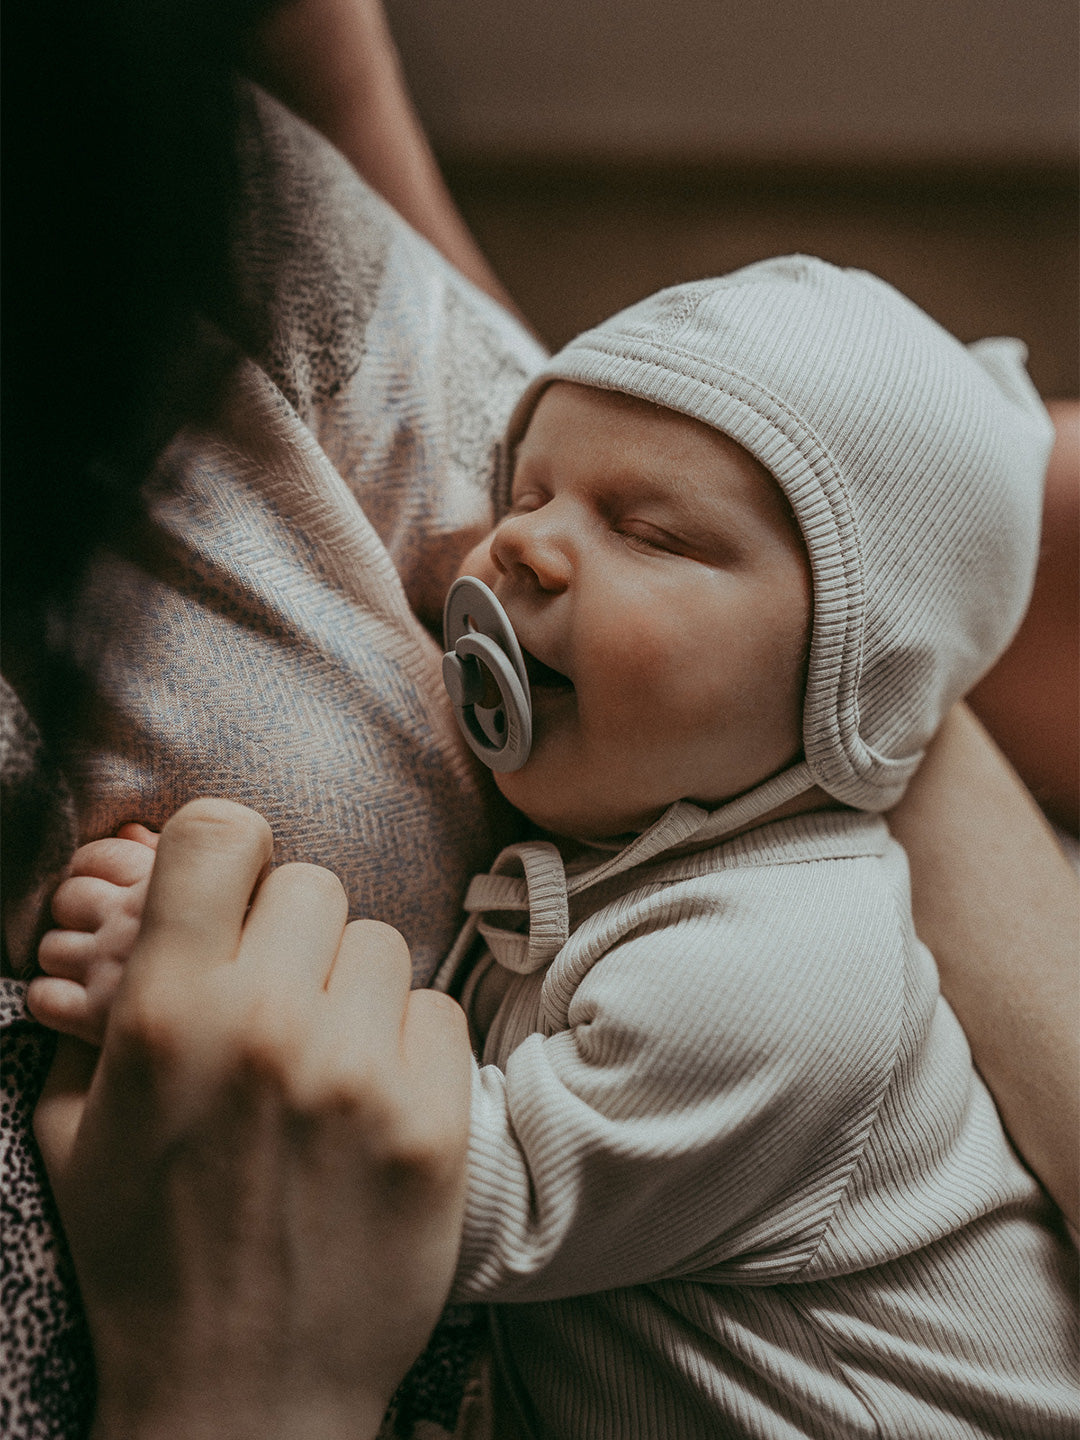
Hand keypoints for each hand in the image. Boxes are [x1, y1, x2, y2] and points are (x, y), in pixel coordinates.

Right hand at [34, 799, 471, 1439]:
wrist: (243, 1396)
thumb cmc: (149, 1263)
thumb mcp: (77, 1134)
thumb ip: (105, 1012)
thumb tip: (156, 920)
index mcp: (167, 1016)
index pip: (221, 834)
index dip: (227, 852)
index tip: (232, 891)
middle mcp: (267, 1027)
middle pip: (313, 884)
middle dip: (291, 932)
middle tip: (278, 998)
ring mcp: (359, 1074)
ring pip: (382, 944)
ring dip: (352, 988)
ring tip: (326, 1061)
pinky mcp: (435, 1121)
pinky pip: (437, 1011)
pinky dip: (408, 1042)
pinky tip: (375, 1102)